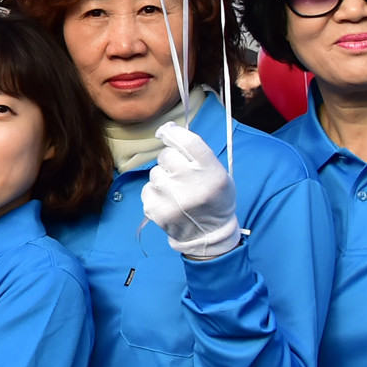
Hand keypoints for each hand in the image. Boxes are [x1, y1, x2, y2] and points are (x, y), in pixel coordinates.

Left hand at [144, 122, 239, 259]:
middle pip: (166, 155)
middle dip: (171, 160)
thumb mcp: (218, 174)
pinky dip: (156, 193)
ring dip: (163, 178)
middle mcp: (189, 183)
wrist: (208, 235)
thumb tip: (169, 130)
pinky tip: (169, 202)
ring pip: (155, 172)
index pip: (188, 141)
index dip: (174, 132)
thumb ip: (197, 153)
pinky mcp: (154, 208)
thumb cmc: (214, 199)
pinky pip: (148, 188)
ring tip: (177, 192)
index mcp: (210, 172)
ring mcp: (169, 197)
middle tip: (181, 174)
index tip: (167, 131)